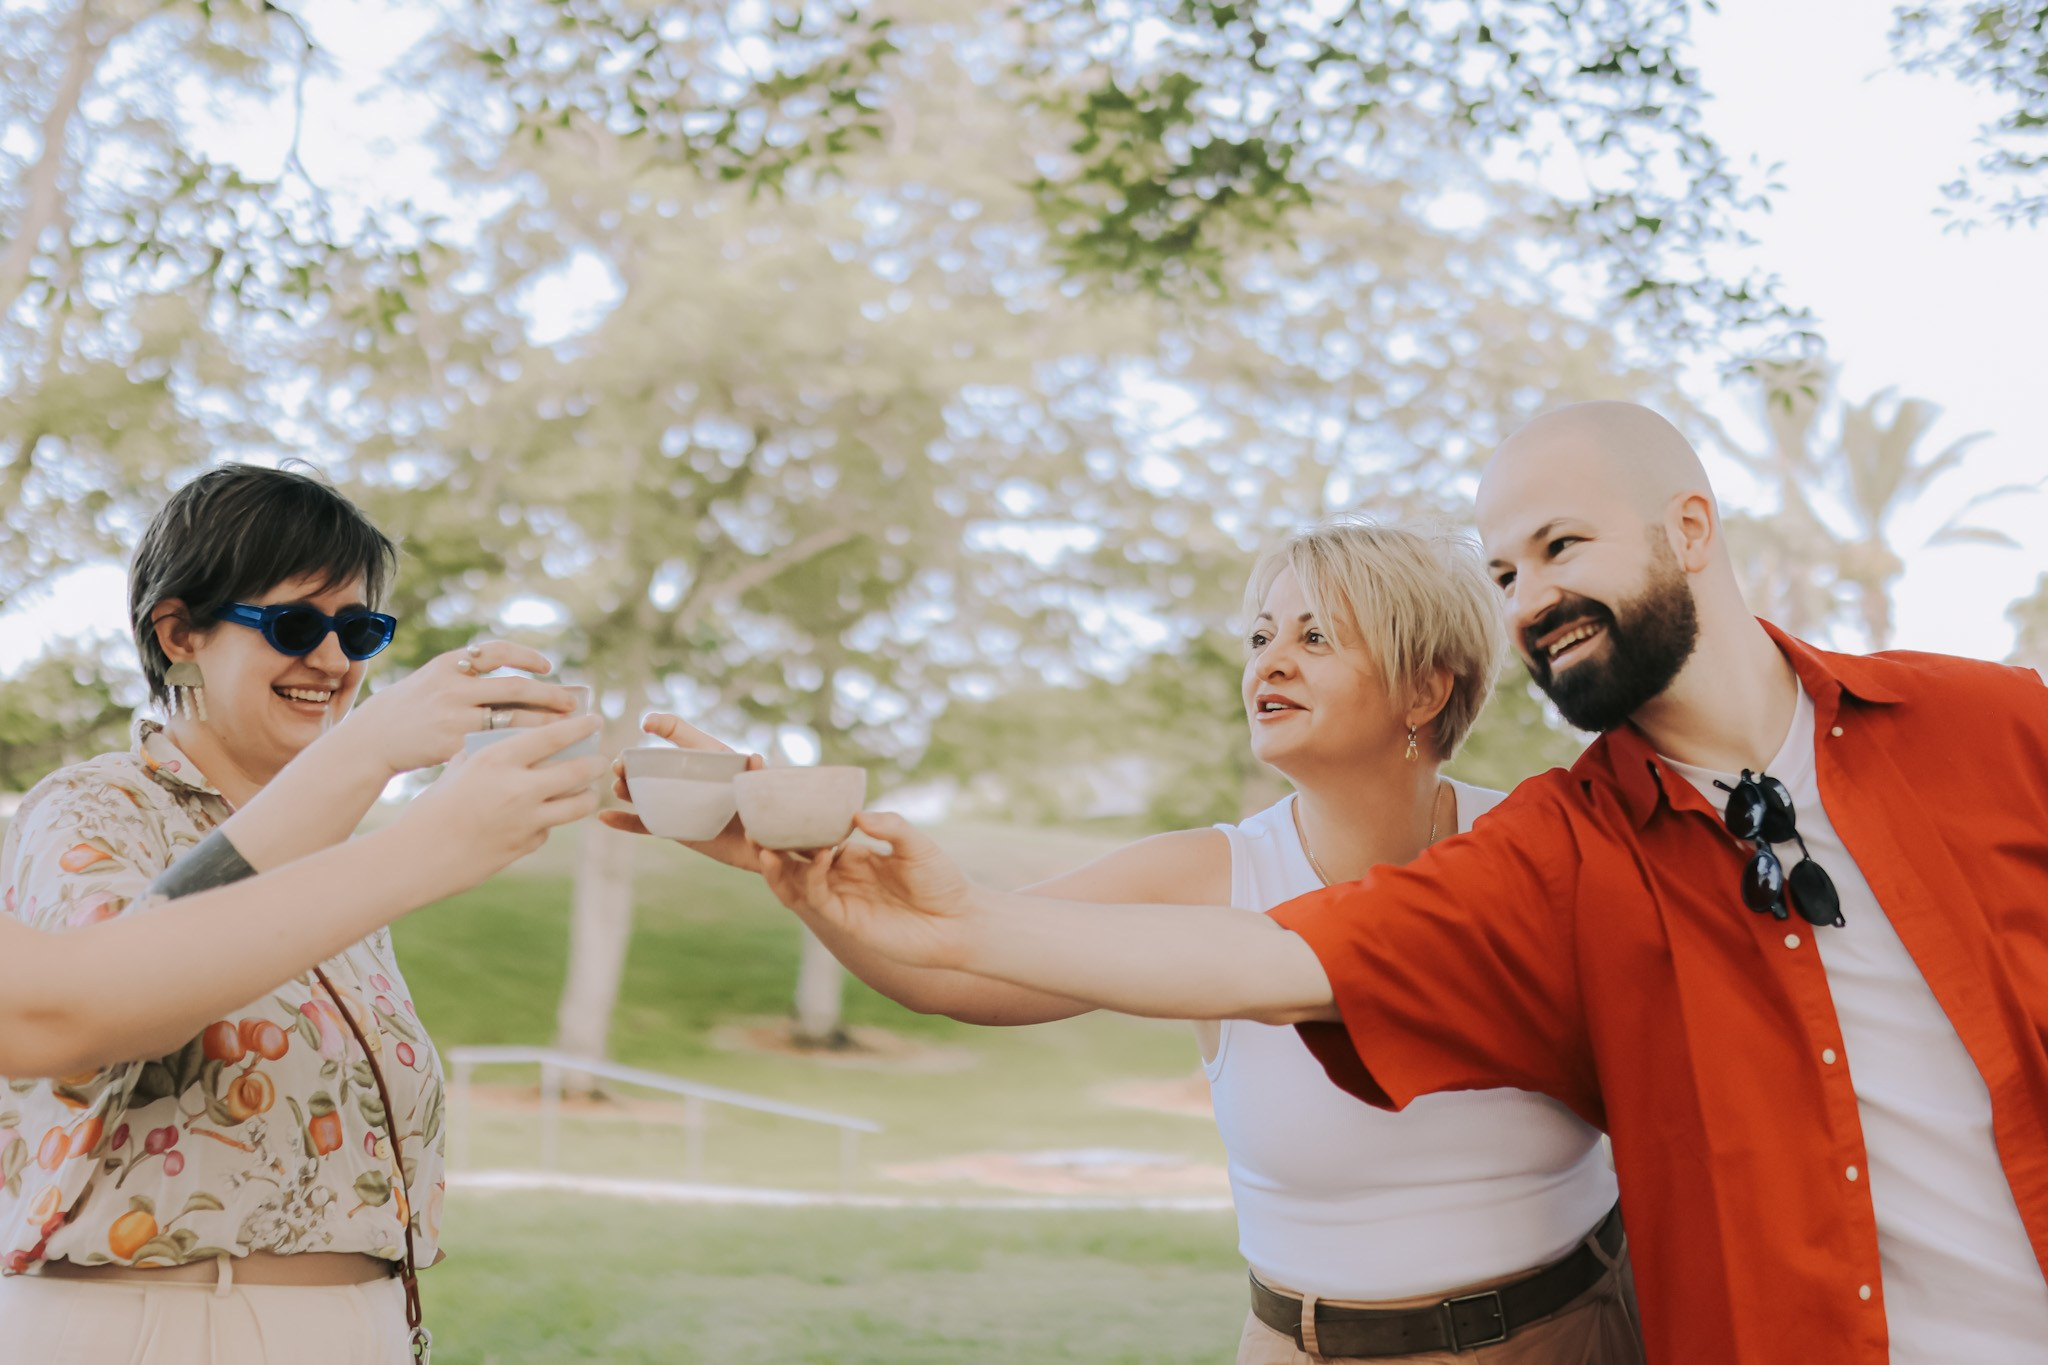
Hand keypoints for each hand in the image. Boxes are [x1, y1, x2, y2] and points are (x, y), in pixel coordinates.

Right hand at [342, 641, 580, 778]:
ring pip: (511, 719)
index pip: (497, 651)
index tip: (549, 667)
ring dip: (544, 725)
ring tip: (567, 731)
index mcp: (450, 664)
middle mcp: (453, 687)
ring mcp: (452, 717)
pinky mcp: (453, 746)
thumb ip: (472, 675)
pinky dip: (521, 749)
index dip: (527, 657)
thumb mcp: (436, 678)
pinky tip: (540, 755)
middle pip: (514, 688)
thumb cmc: (415, 706)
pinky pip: (496, 746)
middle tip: (574, 704)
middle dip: (549, 696)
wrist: (374, 737)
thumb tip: (527, 681)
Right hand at [403, 716, 605, 887]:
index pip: (553, 736)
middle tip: (601, 759)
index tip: (595, 719)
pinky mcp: (527, 845)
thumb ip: (488, 752)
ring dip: (587, 795)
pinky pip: (550, 828)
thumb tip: (512, 738)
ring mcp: (527, 820)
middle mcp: (519, 788)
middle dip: (595, 762)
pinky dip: (550, 821)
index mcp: (498, 760)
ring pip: (578, 805)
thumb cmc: (432, 806)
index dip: (580, 726)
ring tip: (587, 790)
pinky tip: (542, 817)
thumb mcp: (458, 768)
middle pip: (578, 770)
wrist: (418, 856)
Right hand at [598, 712, 765, 870]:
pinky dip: (624, 823)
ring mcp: (678, 804)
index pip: (683, 734)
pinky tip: (604, 818)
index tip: (647, 725)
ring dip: (626, 789)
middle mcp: (689, 779)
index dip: (664, 725)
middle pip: (653, 765)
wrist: (765, 850)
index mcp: (708, 759)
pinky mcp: (675, 829)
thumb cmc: (764, 811)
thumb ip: (758, 774)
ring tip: (618, 787)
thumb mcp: (759, 789)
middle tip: (619, 767)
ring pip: (644, 793)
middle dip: (632, 763)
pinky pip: (645, 825)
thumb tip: (755, 758)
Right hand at [758, 811, 980, 969]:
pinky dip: (812, 878)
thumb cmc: (942, 881)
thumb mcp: (917, 845)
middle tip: (755, 824)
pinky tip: (821, 856)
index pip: (815, 836)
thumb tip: (856, 815)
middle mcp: (842, 876)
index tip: (776, 800)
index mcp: (855, 856)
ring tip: (765, 845)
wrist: (960, 923)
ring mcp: (842, 899)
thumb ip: (890, 826)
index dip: (794, 823)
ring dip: (777, 867)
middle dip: (773, 844)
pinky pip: (818, 898)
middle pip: (795, 860)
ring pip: (796, 883)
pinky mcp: (846, 921)